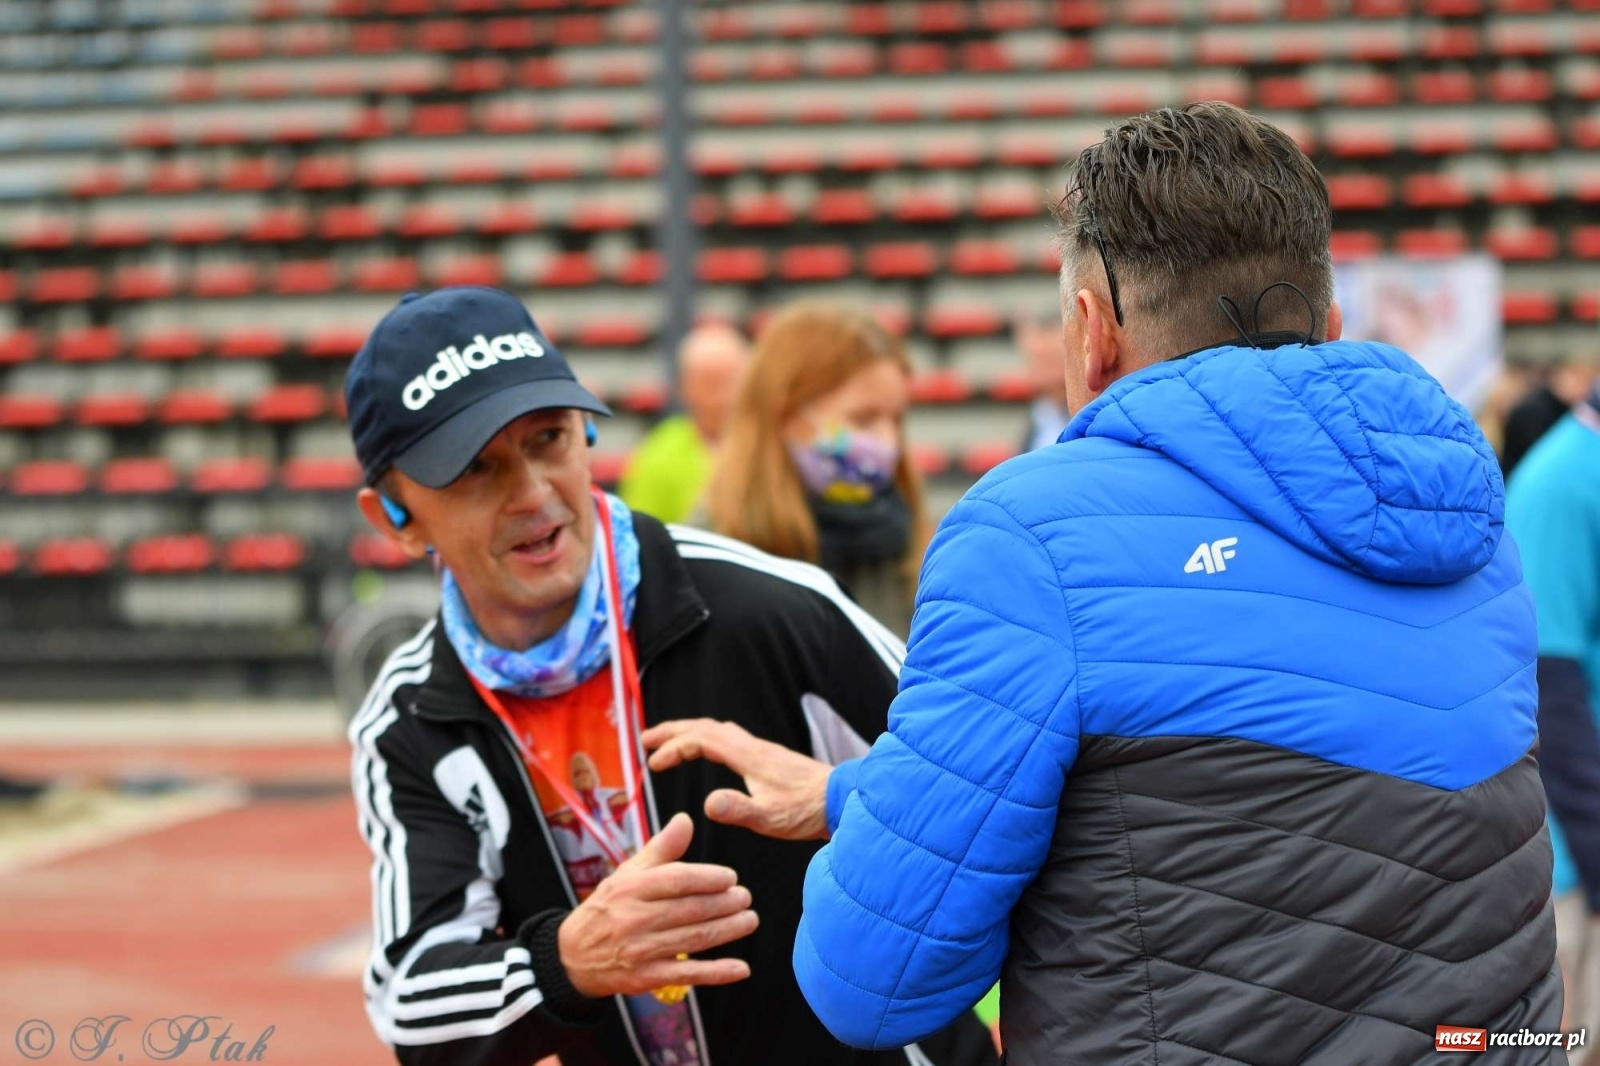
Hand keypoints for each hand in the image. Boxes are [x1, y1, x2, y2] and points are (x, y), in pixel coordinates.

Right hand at [557, 812, 757, 997]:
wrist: (574, 955)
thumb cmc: (609, 907)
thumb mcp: (628, 874)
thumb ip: (661, 849)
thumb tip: (686, 819)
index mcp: (630, 889)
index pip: (676, 880)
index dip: (707, 878)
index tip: (731, 877)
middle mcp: (634, 919)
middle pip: (689, 910)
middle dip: (724, 904)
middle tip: (746, 897)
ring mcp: (640, 951)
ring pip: (693, 940)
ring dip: (727, 931)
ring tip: (749, 920)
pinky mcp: (646, 978)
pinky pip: (687, 974)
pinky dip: (717, 973)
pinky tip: (741, 968)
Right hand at [642, 719, 831, 841]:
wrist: (841, 799)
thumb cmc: (807, 811)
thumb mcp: (770, 818)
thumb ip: (738, 810)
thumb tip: (706, 804)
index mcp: (747, 756)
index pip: (701, 740)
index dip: (674, 748)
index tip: (654, 765)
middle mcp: (752, 747)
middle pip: (706, 727)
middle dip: (674, 731)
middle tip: (647, 740)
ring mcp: (761, 750)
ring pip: (718, 731)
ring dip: (690, 733)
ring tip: (670, 743)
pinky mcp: (768, 757)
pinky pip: (729, 739)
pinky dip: (708, 739)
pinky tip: (709, 753)